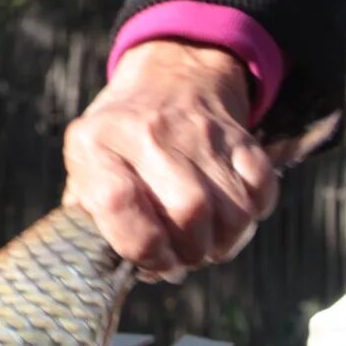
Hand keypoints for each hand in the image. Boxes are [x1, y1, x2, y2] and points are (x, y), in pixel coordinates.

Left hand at [62, 40, 279, 276]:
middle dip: (190, 252)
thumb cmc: (120, 138)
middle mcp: (148, 132)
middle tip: (183, 256)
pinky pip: (261, 188)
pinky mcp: (239, 135)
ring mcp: (198, 132)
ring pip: (232, 209)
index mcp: (97, 142)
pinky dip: (253, 212)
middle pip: (188, 211)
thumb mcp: (84, 164)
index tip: (153, 263)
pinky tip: (231, 213)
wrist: (170, 75)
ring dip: (225, 241)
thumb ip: (88, 216)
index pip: (117, 202)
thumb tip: (113, 269)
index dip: (141, 248)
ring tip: (207, 241)